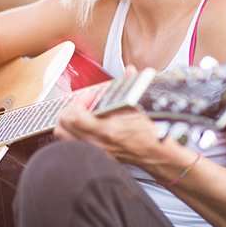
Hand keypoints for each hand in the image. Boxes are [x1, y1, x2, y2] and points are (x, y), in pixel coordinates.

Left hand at [52, 65, 166, 167]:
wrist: (162, 156)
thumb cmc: (154, 133)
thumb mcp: (144, 106)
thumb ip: (133, 86)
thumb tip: (130, 70)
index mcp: (109, 129)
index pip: (75, 117)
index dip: (78, 102)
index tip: (89, 96)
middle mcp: (99, 143)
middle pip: (63, 128)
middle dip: (68, 111)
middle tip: (81, 103)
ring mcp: (97, 151)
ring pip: (65, 137)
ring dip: (67, 123)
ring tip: (79, 113)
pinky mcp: (99, 156)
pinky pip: (74, 144)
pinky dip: (73, 133)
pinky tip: (85, 125)